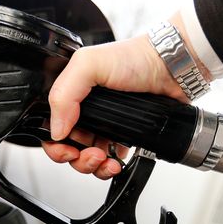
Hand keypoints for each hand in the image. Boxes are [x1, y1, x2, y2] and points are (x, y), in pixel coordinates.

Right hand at [43, 15, 204, 178]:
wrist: (172, 68)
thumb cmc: (134, 57)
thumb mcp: (89, 64)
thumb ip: (64, 94)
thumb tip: (56, 130)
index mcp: (71, 93)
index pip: (51, 126)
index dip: (56, 144)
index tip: (69, 151)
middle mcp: (85, 110)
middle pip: (68, 147)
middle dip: (78, 159)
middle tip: (92, 156)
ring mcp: (104, 123)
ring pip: (88, 157)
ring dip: (94, 166)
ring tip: (106, 161)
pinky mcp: (123, 134)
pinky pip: (110, 158)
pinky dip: (111, 165)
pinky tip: (118, 160)